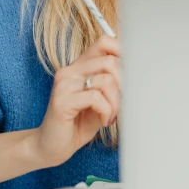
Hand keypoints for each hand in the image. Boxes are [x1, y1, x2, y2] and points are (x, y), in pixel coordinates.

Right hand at [34, 36, 121, 166]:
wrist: (52, 146)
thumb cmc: (79, 123)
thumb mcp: (100, 99)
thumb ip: (112, 83)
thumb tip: (136, 71)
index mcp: (79, 67)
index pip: (104, 42)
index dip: (122, 53)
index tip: (130, 74)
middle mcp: (70, 71)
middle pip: (110, 62)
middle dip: (123, 85)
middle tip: (119, 103)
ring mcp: (64, 85)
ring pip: (106, 81)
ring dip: (115, 102)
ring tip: (111, 115)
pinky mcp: (62, 101)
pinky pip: (96, 98)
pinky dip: (106, 111)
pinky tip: (104, 120)